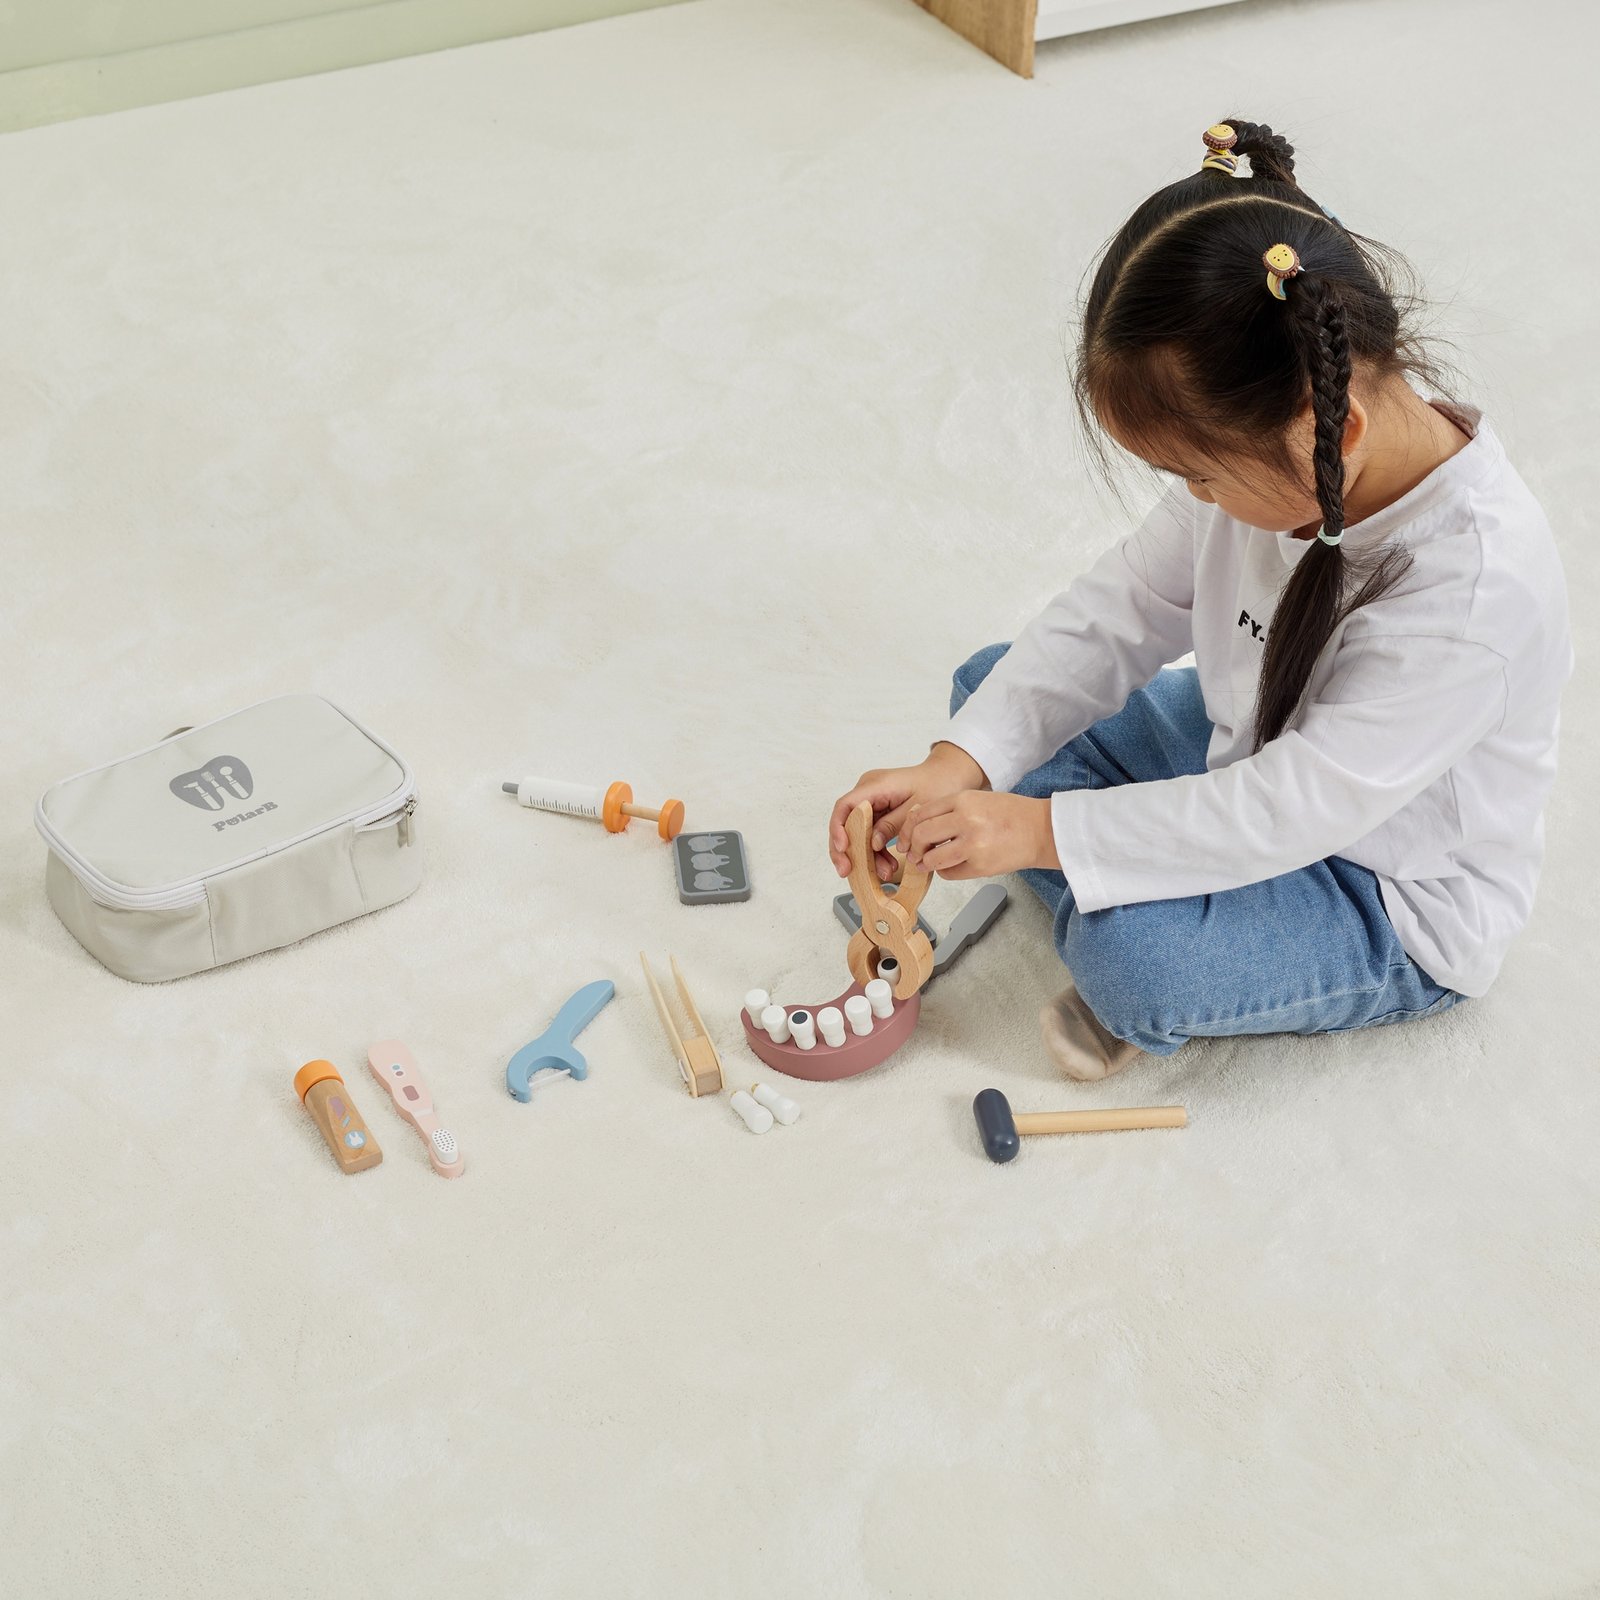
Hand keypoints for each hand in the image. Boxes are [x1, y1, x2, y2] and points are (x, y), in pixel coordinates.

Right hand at [828, 743, 988, 879]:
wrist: (948, 776)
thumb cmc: (937, 785)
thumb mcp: (917, 808)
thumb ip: (893, 824)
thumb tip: (872, 843)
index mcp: (875, 785)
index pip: (845, 806)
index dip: (838, 828)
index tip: (843, 849)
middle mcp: (868, 791)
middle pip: (846, 822)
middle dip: (845, 849)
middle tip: (847, 870)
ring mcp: (871, 801)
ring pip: (857, 832)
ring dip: (865, 855)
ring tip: (885, 872)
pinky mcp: (877, 811)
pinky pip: (868, 833)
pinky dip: (875, 851)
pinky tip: (887, 865)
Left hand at [900, 790, 1059, 879]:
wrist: (1042, 830)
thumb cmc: (1013, 814)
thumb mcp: (978, 799)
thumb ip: (950, 808)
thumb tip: (919, 822)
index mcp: (963, 800)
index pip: (921, 813)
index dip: (909, 828)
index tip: (909, 837)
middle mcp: (965, 820)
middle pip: (921, 835)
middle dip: (914, 847)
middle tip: (915, 853)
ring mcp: (972, 844)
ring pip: (931, 858)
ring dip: (926, 863)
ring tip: (928, 863)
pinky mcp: (980, 866)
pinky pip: (949, 873)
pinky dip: (945, 872)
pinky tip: (951, 866)